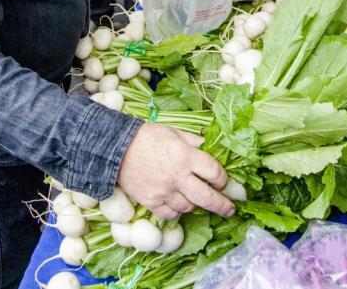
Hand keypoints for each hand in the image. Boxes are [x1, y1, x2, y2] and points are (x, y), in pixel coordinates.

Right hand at [117, 123, 234, 219]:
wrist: (117, 149)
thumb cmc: (148, 137)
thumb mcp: (176, 132)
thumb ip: (195, 142)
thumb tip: (213, 149)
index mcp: (186, 155)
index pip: (214, 172)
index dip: (223, 179)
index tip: (224, 182)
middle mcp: (178, 176)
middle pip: (207, 197)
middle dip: (222, 205)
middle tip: (230, 209)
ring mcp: (164, 191)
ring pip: (189, 207)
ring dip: (195, 203)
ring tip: (194, 198)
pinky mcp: (151, 202)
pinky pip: (171, 214)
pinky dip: (177, 211)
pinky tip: (177, 203)